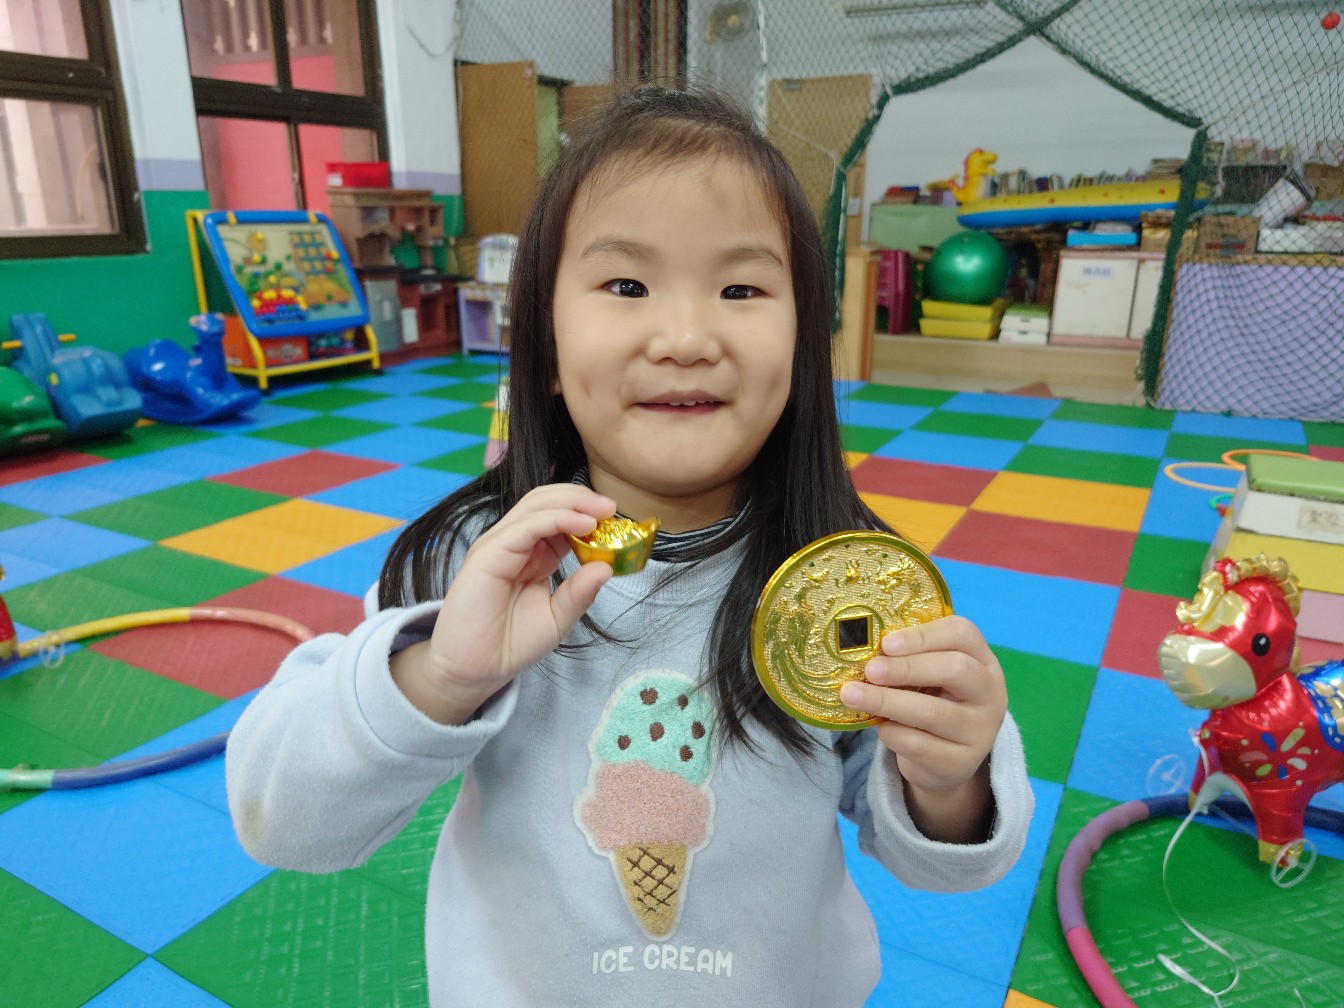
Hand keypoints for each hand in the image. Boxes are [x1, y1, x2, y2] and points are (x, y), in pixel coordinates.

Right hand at [391, 484, 615, 723]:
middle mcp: (514, 543)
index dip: (587, 512)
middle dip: (582, 498)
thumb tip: (606, 567)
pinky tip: (583, 525)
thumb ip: (579, 593)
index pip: (559, 516)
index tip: (617, 519)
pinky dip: (557, 519)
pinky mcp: (488, 554)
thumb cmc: (510, 644)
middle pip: (547, 501)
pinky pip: (526, 527)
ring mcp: (499, 545)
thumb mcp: (557, 618)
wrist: (474, 670)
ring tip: (603, 510)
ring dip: (573, 502)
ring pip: (536, 506)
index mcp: (533, 554)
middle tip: (612, 507)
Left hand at [839, 615, 1006, 841]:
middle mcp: (990, 693)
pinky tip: (879, 727)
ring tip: (851, 695)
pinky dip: (891, 732)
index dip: (922, 635)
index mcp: (983, 661)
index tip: (886, 643)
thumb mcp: (929, 676)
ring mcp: (981, 731)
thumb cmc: (932, 702)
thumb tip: (862, 647)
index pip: (962, 634)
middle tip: (870, 670)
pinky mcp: (961, 763)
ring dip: (886, 701)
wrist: (944, 760)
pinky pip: (919, 744)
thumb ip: (908, 659)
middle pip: (955, 669)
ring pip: (933, 712)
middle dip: (907, 667)